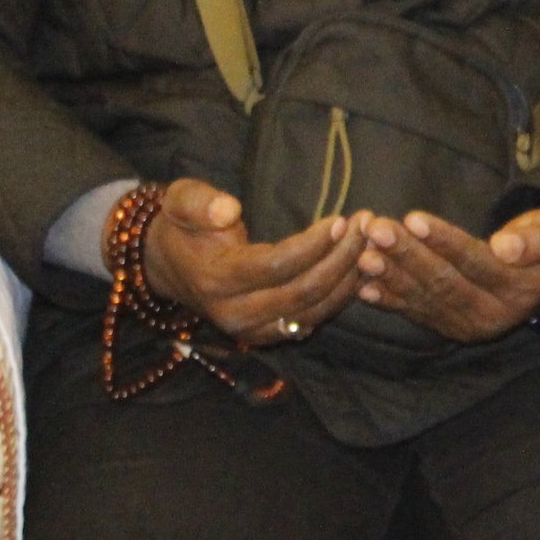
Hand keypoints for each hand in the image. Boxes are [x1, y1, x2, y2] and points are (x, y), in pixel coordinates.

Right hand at [134, 178, 364, 345]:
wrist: (167, 266)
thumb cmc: (181, 227)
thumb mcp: (180, 202)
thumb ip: (200, 203)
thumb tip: (228, 209)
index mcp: (215, 279)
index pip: (276, 266)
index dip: (313, 245)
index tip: (342, 219)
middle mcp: (234, 314)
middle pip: (302, 291)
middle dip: (341, 259)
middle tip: (368, 227)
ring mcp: (251, 331)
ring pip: (313, 311)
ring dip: (348, 279)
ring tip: (372, 244)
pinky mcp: (265, 337)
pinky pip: (311, 320)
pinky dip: (339, 298)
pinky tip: (360, 270)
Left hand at [353, 209, 539, 342]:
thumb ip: (538, 241)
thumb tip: (506, 246)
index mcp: (519, 291)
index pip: (476, 263)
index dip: (444, 242)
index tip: (413, 218)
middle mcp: (491, 315)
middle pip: (444, 283)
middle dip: (408, 256)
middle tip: (378, 230)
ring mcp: (468, 325)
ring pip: (426, 299)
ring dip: (392, 277)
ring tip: (365, 254)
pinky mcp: (450, 327)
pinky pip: (418, 314)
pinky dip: (390, 301)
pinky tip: (365, 288)